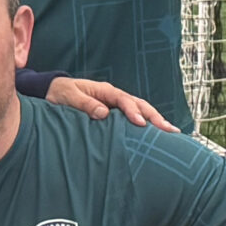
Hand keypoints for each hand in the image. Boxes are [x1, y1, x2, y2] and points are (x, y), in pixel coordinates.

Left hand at [45, 76, 179, 131]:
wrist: (53, 91)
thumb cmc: (60, 93)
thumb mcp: (69, 97)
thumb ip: (85, 104)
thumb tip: (103, 113)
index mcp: (105, 91)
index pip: (124, 100)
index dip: (133, 112)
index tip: (140, 124)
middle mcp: (114, 96)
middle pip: (139, 104)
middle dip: (155, 117)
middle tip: (169, 130)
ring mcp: (116, 104)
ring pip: (141, 110)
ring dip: (156, 120)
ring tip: (172, 132)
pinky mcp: (115, 113)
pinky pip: (134, 117)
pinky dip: (147, 124)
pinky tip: (158, 134)